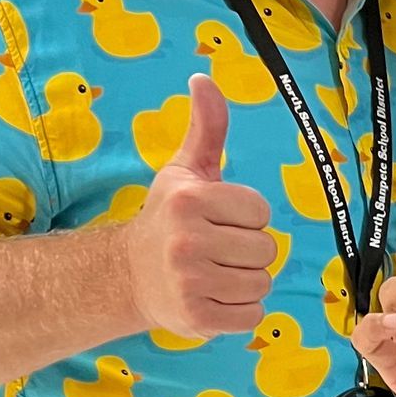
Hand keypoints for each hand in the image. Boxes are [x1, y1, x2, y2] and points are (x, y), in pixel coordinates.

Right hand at [123, 75, 275, 336]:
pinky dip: (240, 311)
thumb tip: (204, 78)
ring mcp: (191, 283)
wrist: (128, 275)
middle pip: (266, 250)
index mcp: (190, 201)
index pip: (261, 212)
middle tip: (217, 250)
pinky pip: (252, 316)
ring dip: (246, 281)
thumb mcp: (185, 170)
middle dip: (249, 251)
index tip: (220, 220)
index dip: (247, 217)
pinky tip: (213, 296)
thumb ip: (206, 127)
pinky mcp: (197, 318)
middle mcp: (187, 241)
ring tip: (215, 273)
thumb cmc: (167, 218)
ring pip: (262, 284)